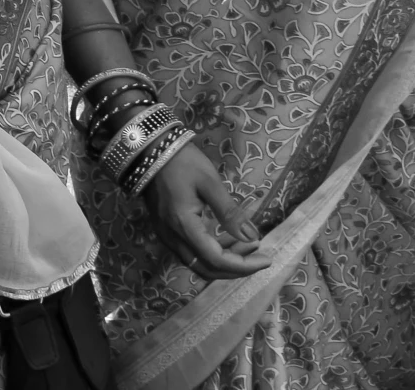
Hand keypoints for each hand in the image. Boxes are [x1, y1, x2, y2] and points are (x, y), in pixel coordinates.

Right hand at [142, 142, 267, 278]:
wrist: (148, 147)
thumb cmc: (181, 161)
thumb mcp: (209, 182)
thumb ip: (230, 212)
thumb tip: (252, 237)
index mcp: (184, 225)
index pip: (217, 260)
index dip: (243, 266)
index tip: (267, 259)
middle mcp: (172, 236)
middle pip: (206, 269)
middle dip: (235, 268)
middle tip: (259, 257)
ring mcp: (165, 233)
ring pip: (197, 262)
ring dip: (224, 261)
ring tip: (247, 246)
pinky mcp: (164, 228)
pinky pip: (190, 252)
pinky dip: (211, 252)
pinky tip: (226, 239)